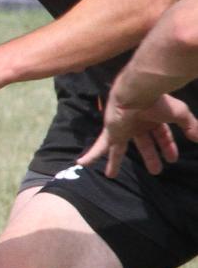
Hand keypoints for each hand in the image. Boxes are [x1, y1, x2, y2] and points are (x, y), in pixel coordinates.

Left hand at [77, 93, 197, 177]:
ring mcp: (123, 128)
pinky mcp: (111, 132)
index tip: (173, 159)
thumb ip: (190, 126)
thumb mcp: (179, 113)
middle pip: (143, 143)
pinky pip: (99, 146)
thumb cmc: (158, 101)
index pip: (162, 135)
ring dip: (115, 162)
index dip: (168, 147)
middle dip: (150, 157)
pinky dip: (92, 155)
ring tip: (111, 175)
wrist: (137, 92)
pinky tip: (81, 163)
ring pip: (118, 148)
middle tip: (156, 171)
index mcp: (153, 118)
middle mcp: (137, 123)